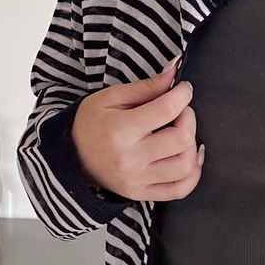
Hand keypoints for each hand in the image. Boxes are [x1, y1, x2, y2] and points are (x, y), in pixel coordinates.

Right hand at [71, 59, 204, 200]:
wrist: (71, 156)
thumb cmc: (90, 124)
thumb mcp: (111, 97)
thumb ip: (146, 87)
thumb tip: (174, 71)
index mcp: (121, 130)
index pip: (166, 110)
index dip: (183, 94)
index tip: (184, 89)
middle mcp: (131, 159)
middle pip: (182, 139)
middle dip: (189, 118)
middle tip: (181, 111)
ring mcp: (137, 180)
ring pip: (186, 167)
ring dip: (192, 146)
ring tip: (182, 134)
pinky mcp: (141, 193)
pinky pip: (180, 190)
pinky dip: (193, 174)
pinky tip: (189, 158)